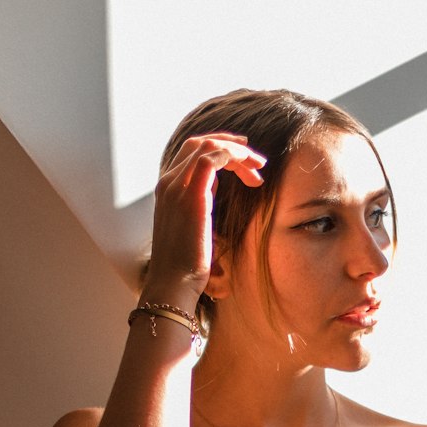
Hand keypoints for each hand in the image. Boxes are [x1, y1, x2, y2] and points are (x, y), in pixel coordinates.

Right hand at [142, 132, 264, 302]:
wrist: (173, 282)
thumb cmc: (185, 264)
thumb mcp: (193, 227)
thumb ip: (201, 205)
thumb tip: (216, 192)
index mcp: (167, 190)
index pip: (191, 153)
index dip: (220, 150)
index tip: (243, 161)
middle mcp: (168, 183)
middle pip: (199, 143)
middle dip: (231, 145)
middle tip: (256, 161)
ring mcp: (177, 186)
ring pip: (208, 146)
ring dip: (238, 152)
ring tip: (259, 168)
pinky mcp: (191, 195)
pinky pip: (213, 158)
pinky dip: (234, 157)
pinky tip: (250, 171)